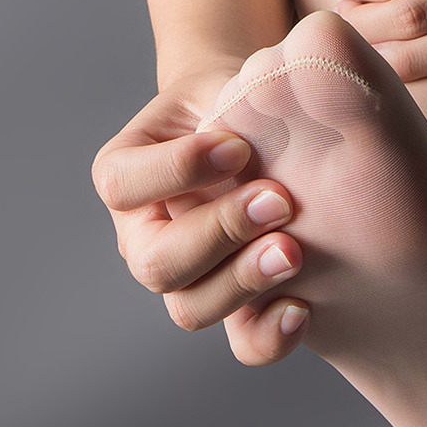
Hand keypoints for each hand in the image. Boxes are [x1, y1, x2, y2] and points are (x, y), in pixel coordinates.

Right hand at [91, 60, 310, 366]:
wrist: (264, 132)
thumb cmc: (235, 100)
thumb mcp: (222, 83)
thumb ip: (230, 94)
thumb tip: (261, 99)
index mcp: (125, 175)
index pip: (123, 184)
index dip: (177, 169)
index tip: (238, 144)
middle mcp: (144, 237)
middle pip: (156, 262)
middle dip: (218, 233)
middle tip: (278, 201)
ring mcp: (186, 278)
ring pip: (190, 307)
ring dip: (243, 282)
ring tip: (293, 251)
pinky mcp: (233, 307)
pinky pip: (240, 342)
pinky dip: (268, 335)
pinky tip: (303, 308)